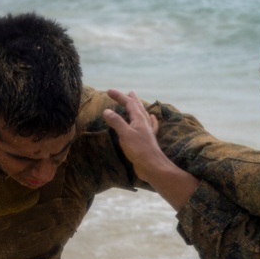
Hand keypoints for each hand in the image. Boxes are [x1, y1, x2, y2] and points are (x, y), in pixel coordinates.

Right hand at [103, 89, 197, 208]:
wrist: (152, 166)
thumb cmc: (139, 150)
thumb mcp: (125, 134)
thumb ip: (116, 122)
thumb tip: (107, 110)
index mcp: (139, 119)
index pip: (129, 103)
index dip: (120, 96)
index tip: (109, 91)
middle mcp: (144, 123)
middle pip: (138, 107)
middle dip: (131, 99)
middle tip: (128, 92)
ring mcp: (147, 131)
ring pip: (143, 115)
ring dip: (139, 107)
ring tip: (137, 102)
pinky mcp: (148, 140)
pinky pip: (150, 125)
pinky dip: (149, 119)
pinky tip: (151, 118)